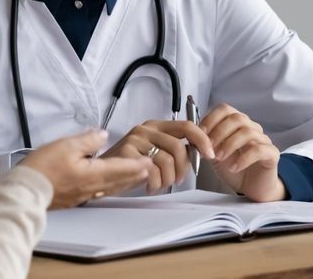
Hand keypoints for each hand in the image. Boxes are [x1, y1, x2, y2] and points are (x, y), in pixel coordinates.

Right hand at [20, 129, 151, 208]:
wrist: (26, 190)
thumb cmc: (43, 168)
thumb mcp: (66, 145)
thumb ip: (88, 140)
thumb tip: (103, 135)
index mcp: (93, 173)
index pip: (121, 167)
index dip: (136, 164)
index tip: (148, 161)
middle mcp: (92, 187)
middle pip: (118, 181)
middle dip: (133, 175)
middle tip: (147, 171)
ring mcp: (82, 195)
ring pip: (109, 188)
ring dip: (123, 183)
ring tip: (133, 179)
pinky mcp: (73, 199)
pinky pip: (98, 193)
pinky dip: (109, 189)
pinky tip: (106, 188)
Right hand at [100, 120, 214, 193]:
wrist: (101, 173)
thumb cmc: (130, 166)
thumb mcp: (155, 153)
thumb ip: (174, 150)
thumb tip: (199, 153)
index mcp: (156, 126)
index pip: (186, 125)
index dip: (202, 140)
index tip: (210, 154)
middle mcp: (145, 129)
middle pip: (179, 147)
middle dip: (183, 169)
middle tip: (176, 180)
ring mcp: (135, 139)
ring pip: (167, 161)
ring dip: (168, 179)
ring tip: (159, 184)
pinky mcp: (126, 152)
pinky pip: (152, 171)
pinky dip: (155, 183)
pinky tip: (149, 186)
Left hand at [200, 103, 284, 202]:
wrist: (251, 188)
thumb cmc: (233, 168)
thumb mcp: (214, 154)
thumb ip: (205, 144)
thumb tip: (192, 137)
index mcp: (236, 124)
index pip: (225, 109)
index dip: (211, 118)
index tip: (200, 132)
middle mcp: (251, 128)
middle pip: (237, 118)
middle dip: (219, 132)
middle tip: (209, 147)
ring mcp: (263, 140)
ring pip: (247, 132)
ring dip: (229, 145)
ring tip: (219, 158)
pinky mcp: (271, 154)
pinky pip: (258, 150)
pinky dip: (243, 159)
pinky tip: (234, 168)